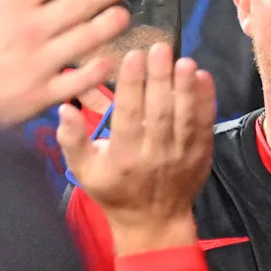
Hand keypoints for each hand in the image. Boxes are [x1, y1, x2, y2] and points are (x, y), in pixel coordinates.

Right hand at [0, 0, 132, 125]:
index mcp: (8, 2)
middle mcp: (27, 30)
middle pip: (79, 2)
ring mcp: (37, 64)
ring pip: (85, 39)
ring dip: (110, 24)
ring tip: (125, 13)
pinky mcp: (40, 95)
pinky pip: (78, 82)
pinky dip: (97, 71)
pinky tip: (110, 59)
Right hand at [57, 43, 215, 255]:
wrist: (154, 222)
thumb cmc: (114, 191)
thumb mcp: (84, 170)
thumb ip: (71, 139)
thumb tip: (63, 108)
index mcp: (124, 155)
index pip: (128, 114)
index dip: (132, 84)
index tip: (134, 55)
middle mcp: (154, 154)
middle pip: (159, 110)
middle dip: (160, 77)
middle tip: (161, 47)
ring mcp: (182, 154)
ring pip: (185, 116)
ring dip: (186, 87)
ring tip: (185, 61)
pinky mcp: (201, 153)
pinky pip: (205, 124)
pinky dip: (207, 101)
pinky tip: (204, 78)